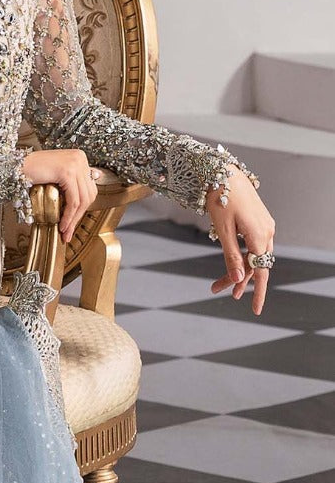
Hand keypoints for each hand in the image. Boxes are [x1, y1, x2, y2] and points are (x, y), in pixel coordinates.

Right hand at [21, 148, 99, 242]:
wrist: (15, 167)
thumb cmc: (30, 171)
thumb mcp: (56, 174)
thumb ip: (72, 181)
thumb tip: (88, 193)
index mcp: (79, 157)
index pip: (88, 187)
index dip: (82, 208)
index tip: (73, 222)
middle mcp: (80, 158)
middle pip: (89, 194)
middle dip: (79, 215)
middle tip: (68, 230)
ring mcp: (75, 164)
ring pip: (83, 199)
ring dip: (74, 219)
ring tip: (64, 230)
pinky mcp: (67, 172)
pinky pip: (73, 200)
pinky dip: (69, 215)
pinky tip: (62, 224)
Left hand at [205, 166, 275, 315]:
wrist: (225, 171)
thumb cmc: (220, 197)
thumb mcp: (222, 229)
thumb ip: (231, 255)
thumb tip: (237, 280)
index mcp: (259, 236)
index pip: (260, 271)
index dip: (257, 292)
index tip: (255, 310)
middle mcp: (267, 232)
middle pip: (255, 265)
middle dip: (237, 280)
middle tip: (215, 289)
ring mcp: (266, 226)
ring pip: (255, 256)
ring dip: (238, 269)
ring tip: (219, 281)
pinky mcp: (261, 221)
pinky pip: (255, 245)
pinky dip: (243, 256)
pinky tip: (232, 261)